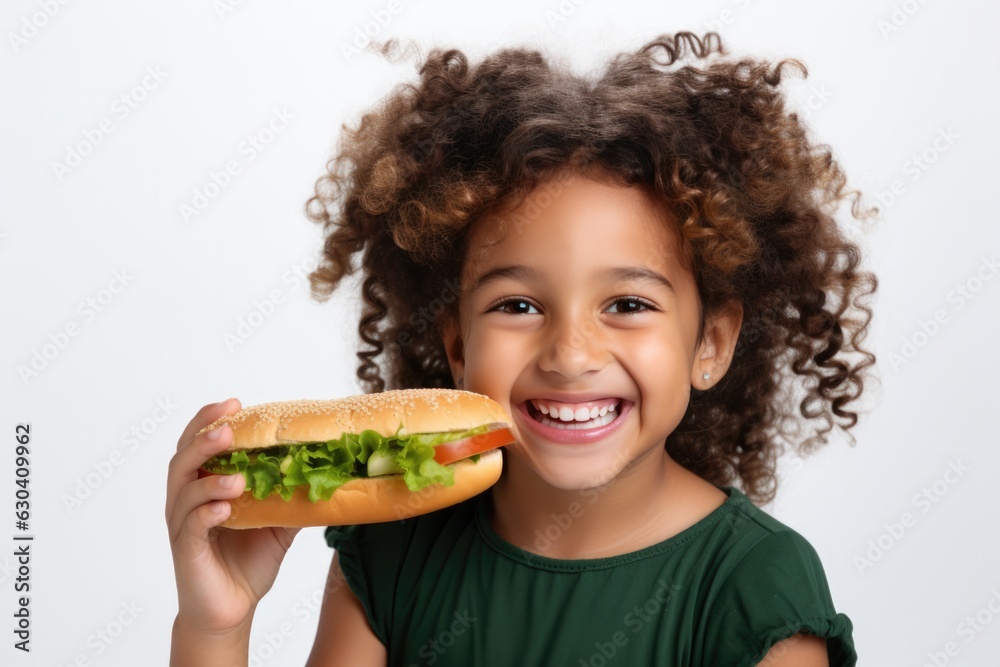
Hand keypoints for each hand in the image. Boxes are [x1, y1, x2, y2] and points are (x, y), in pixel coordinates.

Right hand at [166, 398, 301, 634]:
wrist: (232, 609)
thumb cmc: (249, 562)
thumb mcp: (279, 523)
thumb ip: (292, 496)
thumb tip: (327, 473)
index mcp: (206, 485)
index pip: (200, 443)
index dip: (211, 421)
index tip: (234, 403)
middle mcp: (187, 499)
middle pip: (183, 457)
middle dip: (204, 438)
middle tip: (229, 427)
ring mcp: (183, 525)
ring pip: (184, 490)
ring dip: (210, 478)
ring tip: (237, 475)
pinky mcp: (185, 550)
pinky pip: (190, 526)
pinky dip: (207, 513)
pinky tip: (225, 508)